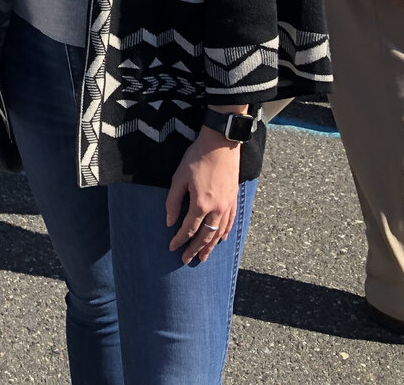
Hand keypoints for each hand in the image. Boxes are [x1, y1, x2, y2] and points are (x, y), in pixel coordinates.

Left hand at [165, 127, 240, 263]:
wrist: (220, 143)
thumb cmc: (197, 157)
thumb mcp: (179, 177)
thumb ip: (173, 201)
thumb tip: (169, 222)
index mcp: (200, 204)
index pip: (188, 229)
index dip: (179, 240)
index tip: (172, 248)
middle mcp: (216, 209)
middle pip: (205, 236)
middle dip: (194, 249)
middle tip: (186, 260)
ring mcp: (227, 205)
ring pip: (219, 233)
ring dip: (210, 247)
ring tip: (203, 257)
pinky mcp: (234, 199)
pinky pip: (230, 223)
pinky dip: (225, 234)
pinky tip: (221, 240)